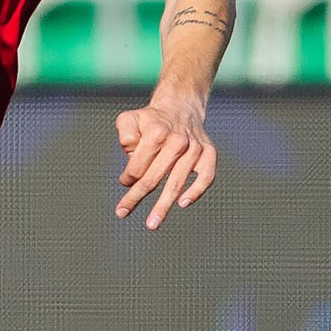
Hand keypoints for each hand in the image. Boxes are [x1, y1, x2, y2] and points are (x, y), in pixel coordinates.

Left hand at [114, 98, 216, 229]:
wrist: (181, 107)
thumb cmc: (151, 119)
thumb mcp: (130, 118)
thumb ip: (124, 133)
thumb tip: (130, 154)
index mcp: (156, 133)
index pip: (138, 166)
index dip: (128, 178)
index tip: (125, 181)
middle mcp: (177, 141)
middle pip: (154, 178)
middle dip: (136, 197)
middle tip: (122, 212)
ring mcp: (194, 149)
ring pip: (177, 182)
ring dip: (163, 205)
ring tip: (152, 223)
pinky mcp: (208, 154)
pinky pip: (206, 177)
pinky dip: (196, 191)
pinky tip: (182, 203)